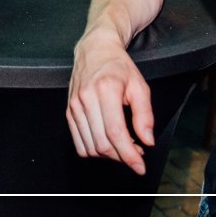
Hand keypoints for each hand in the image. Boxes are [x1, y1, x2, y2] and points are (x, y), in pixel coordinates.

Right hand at [66, 29, 154, 173]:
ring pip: (90, 147)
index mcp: (106, 89)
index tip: (140, 166)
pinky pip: (79, 143)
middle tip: (136, 153)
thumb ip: (145, 115)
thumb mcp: (140, 86)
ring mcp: (74, 106)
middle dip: (121, 156)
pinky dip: (94, 150)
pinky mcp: (68, 111)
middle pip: (102, 143)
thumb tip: (147, 141)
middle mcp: (86, 98)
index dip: (129, 155)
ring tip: (123, 146)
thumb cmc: (118, 66)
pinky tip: (107, 143)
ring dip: (108, 155)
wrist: (95, 50)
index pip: (116, 133)